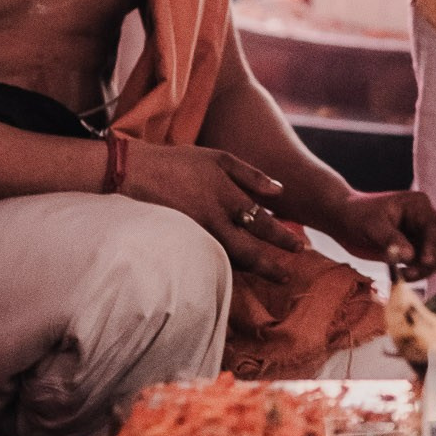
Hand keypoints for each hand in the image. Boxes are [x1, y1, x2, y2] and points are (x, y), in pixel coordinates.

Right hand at [123, 138, 310, 278]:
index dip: (282, 238)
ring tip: (266, 275)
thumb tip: (280, 191)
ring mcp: (196, 233)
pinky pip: (209, 259)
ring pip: (228, 260)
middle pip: (248, 252)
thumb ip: (251, 175)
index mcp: (227, 196)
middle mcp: (214, 219)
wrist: (136, 172)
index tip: (299, 248)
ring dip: (249, 270)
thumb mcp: (219, 158)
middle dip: (269, 267)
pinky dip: (226, 266)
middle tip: (286, 277)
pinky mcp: (182, 241)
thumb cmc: (181, 162)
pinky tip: (236, 269)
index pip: (262, 223)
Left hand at [332, 187, 435, 279]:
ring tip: (403, 276)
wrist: (343, 219)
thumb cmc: (356, 216)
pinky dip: (415, 273)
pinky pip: (422, 265)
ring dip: (424, 269)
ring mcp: (420, 235)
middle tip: (409, 274)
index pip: (434, 229)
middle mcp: (424, 219)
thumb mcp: (372, 226)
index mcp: (418, 206)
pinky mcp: (413, 249)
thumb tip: (410, 257)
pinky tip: (400, 277)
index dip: (432, 247)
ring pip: (435, 257)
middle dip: (430, 261)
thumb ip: (391, 240)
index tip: (424, 262)